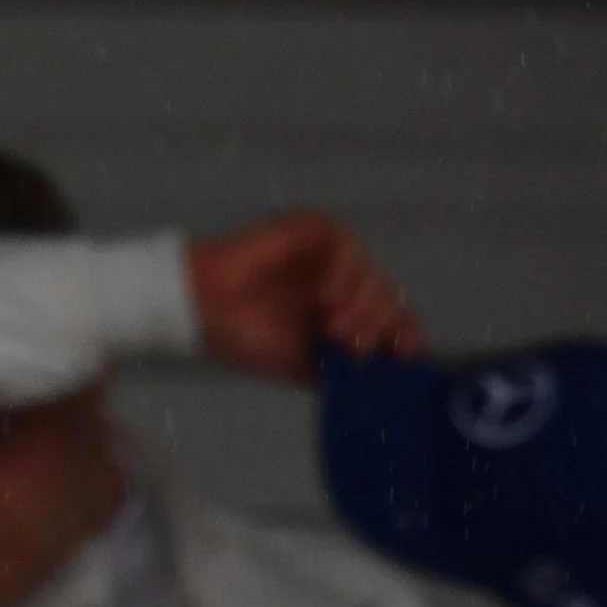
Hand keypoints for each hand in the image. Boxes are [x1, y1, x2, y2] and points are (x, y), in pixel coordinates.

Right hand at [186, 212, 424, 384]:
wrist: (202, 308)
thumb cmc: (243, 336)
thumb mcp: (300, 365)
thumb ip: (341, 368)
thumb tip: (380, 374)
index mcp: (340, 314)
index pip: (390, 320)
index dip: (404, 333)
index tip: (404, 352)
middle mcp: (341, 285)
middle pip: (388, 296)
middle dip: (379, 323)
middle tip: (355, 343)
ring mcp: (328, 258)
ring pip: (372, 273)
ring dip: (362, 302)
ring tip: (334, 325)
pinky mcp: (312, 232)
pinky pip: (346, 246)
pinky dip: (344, 272)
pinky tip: (326, 295)